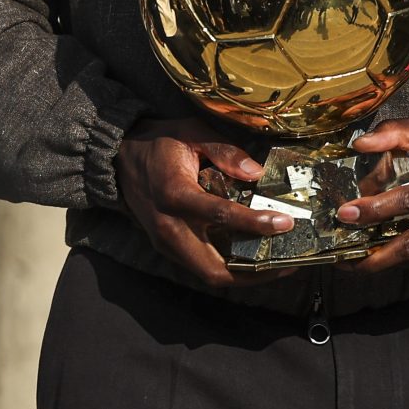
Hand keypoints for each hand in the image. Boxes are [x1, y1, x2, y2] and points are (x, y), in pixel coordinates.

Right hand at [113, 117, 293, 288]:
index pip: (220, 216)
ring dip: (244, 277)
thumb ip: (224, 151)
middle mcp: (168, 226)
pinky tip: (253, 258)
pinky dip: (229, 268)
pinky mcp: (167, 248)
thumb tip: (256, 172)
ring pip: (209, 275)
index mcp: (174, 193)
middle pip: (214, 269)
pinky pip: (201, 267)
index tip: (285, 223)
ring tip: (277, 266)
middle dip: (254, 273)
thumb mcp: (192, 132)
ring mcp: (165, 243)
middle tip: (287, 264)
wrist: (120, 158)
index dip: (255, 223)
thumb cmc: (160, 143)